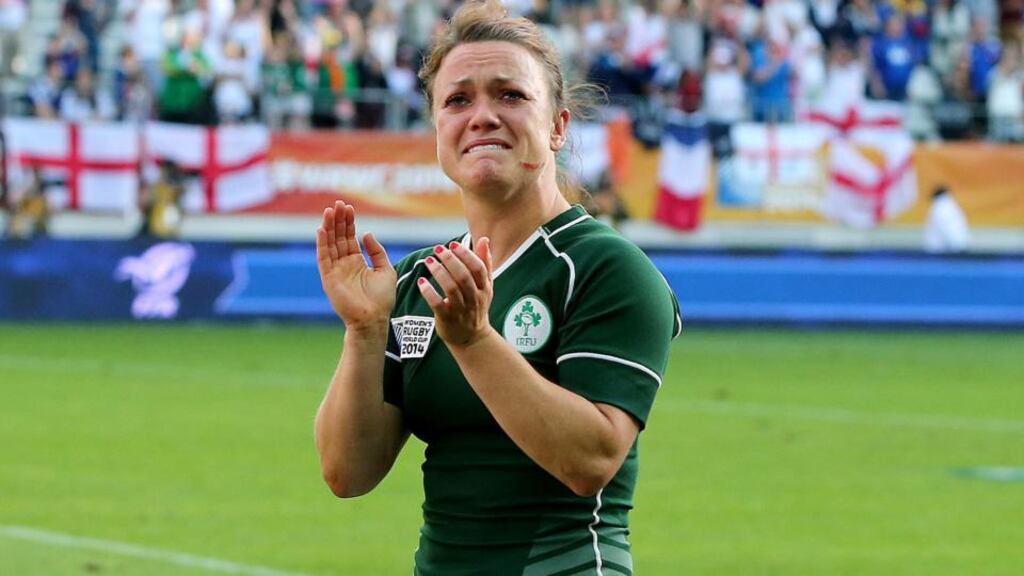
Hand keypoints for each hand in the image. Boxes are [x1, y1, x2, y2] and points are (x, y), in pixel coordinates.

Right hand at [316, 201, 396, 330]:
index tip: (348, 207)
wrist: (374, 319)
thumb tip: (367, 233)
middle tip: (338, 203)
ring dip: (328, 227)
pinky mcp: (328, 278)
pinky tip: (321, 230)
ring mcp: (335, 271)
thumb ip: (377, 251)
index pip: (349, 237)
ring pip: (330, 244)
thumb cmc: (382, 299)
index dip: (348, 222)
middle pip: (338, 237)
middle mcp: (344, 264)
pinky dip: (322, 244)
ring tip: (329, 211)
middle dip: (338, 220)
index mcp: (356, 262)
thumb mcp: (386, 270)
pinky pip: (323, 258)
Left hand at [417, 238, 493, 347]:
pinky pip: (438, 304)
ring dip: (439, 273)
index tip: (452, 245)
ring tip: (429, 261)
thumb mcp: (485, 286)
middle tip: (437, 249)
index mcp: (484, 288)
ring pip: (451, 289)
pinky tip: (421, 282)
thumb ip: (485, 263)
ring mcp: (461, 310)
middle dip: (450, 261)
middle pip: (464, 277)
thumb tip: (484, 240)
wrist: (471, 338)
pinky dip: (429, 292)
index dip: (466, 255)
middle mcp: (474, 298)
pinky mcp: (447, 319)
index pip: (478, 268)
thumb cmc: (476, 306)